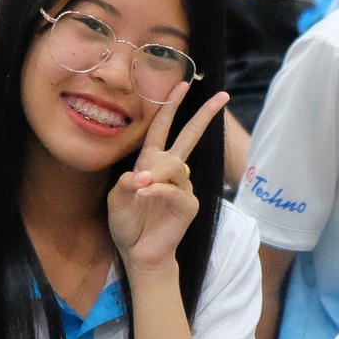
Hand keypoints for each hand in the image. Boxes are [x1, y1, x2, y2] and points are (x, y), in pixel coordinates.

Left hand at [108, 82, 229, 274]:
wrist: (138, 253)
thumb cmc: (127, 224)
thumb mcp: (116, 200)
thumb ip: (125, 184)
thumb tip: (142, 175)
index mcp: (151, 163)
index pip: (162, 129)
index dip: (170, 107)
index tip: (182, 85)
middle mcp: (171, 171)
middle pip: (189, 136)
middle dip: (203, 115)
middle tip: (221, 96)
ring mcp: (183, 187)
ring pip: (174, 167)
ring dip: (155, 175)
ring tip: (139, 189)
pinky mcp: (189, 205)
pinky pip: (174, 190)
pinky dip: (157, 191)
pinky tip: (145, 195)